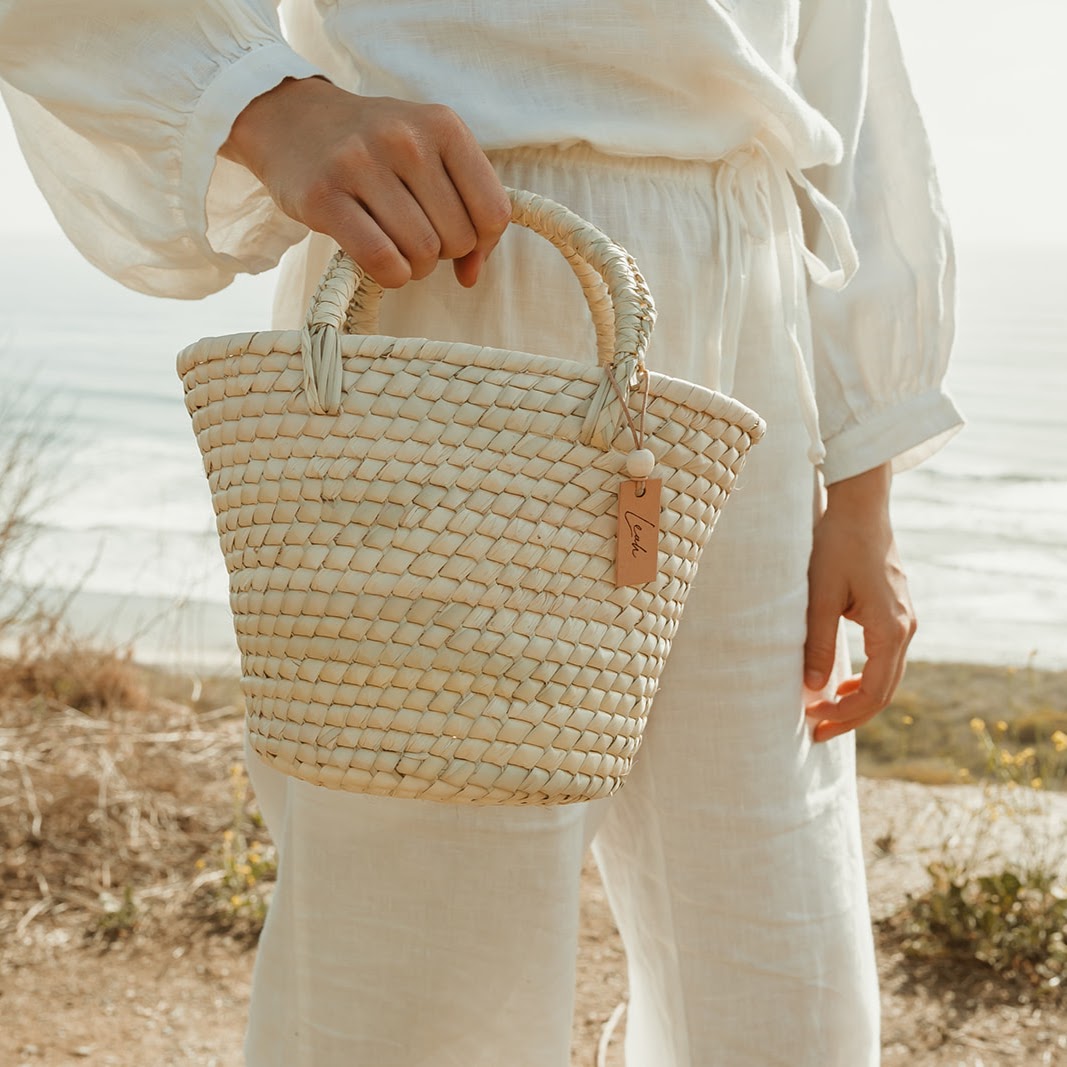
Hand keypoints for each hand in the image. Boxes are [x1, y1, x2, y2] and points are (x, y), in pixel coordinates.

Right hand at [220, 77, 511, 288]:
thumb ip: (466, 211)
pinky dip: (391, 275)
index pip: (493, 212)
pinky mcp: (323, 197)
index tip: (459, 240)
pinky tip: (383, 263)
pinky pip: (382, 260)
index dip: (482, 241)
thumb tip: (472, 277)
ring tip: (397, 247)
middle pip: (458, 239)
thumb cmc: (375, 149)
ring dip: (415, 267)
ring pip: (421, 253)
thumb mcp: (431, 157)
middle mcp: (405, 139)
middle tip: (417, 237)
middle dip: (443, 253)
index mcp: (443, 125)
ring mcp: (361, 164)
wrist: (292, 118)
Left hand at [803, 463, 915, 742]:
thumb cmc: (836, 545)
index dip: (843, 715)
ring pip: (887, 676)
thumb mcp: (819, 595)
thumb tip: (813, 690)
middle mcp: (906, 629)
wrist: (860, 506)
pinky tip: (840, 682)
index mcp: (891, 630)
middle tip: (816, 732)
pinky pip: (885, 658)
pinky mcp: (896, 611)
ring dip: (857, 699)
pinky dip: (864, 677)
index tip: (812, 723)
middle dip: (850, 716)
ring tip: (824, 712)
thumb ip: (818, 644)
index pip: (873, 693)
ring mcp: (905, 620)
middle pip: (884, 692)